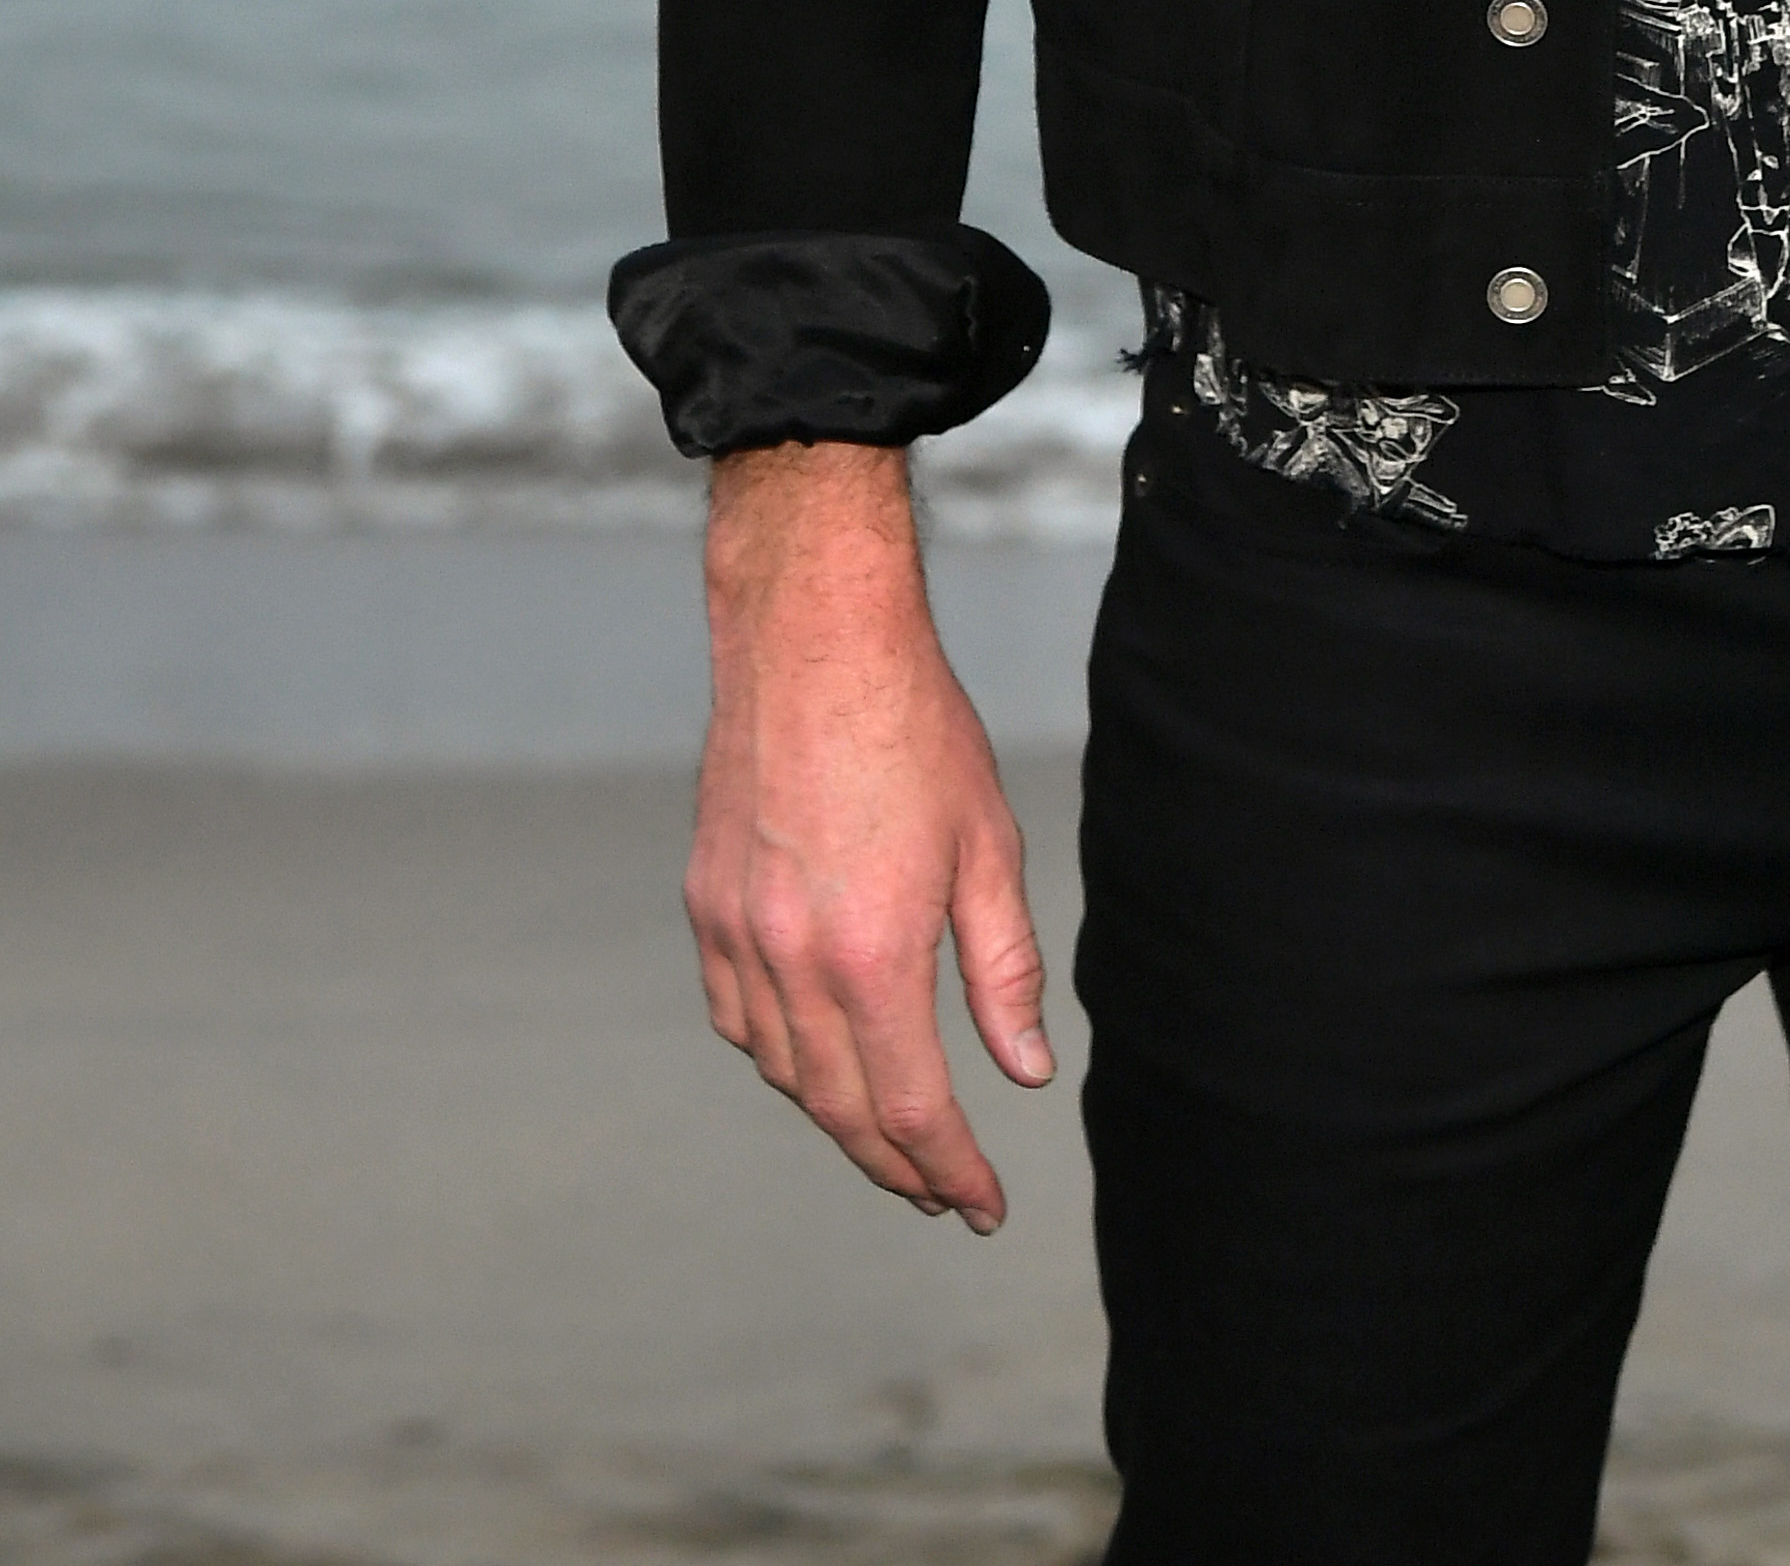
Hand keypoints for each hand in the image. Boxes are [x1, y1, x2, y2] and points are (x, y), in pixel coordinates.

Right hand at [685, 442, 1052, 1229]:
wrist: (811, 638)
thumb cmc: (914, 727)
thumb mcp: (987, 846)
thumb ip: (1003, 970)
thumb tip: (1024, 1069)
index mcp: (872, 955)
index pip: (912, 1109)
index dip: (950, 1171)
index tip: (984, 1208)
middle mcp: (791, 961)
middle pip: (842, 1108)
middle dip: (897, 1167)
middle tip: (942, 1196)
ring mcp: (737, 935)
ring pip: (784, 1071)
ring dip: (839, 1115)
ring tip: (892, 1133)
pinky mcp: (707, 904)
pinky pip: (739, 1017)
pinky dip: (782, 1055)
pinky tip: (819, 1053)